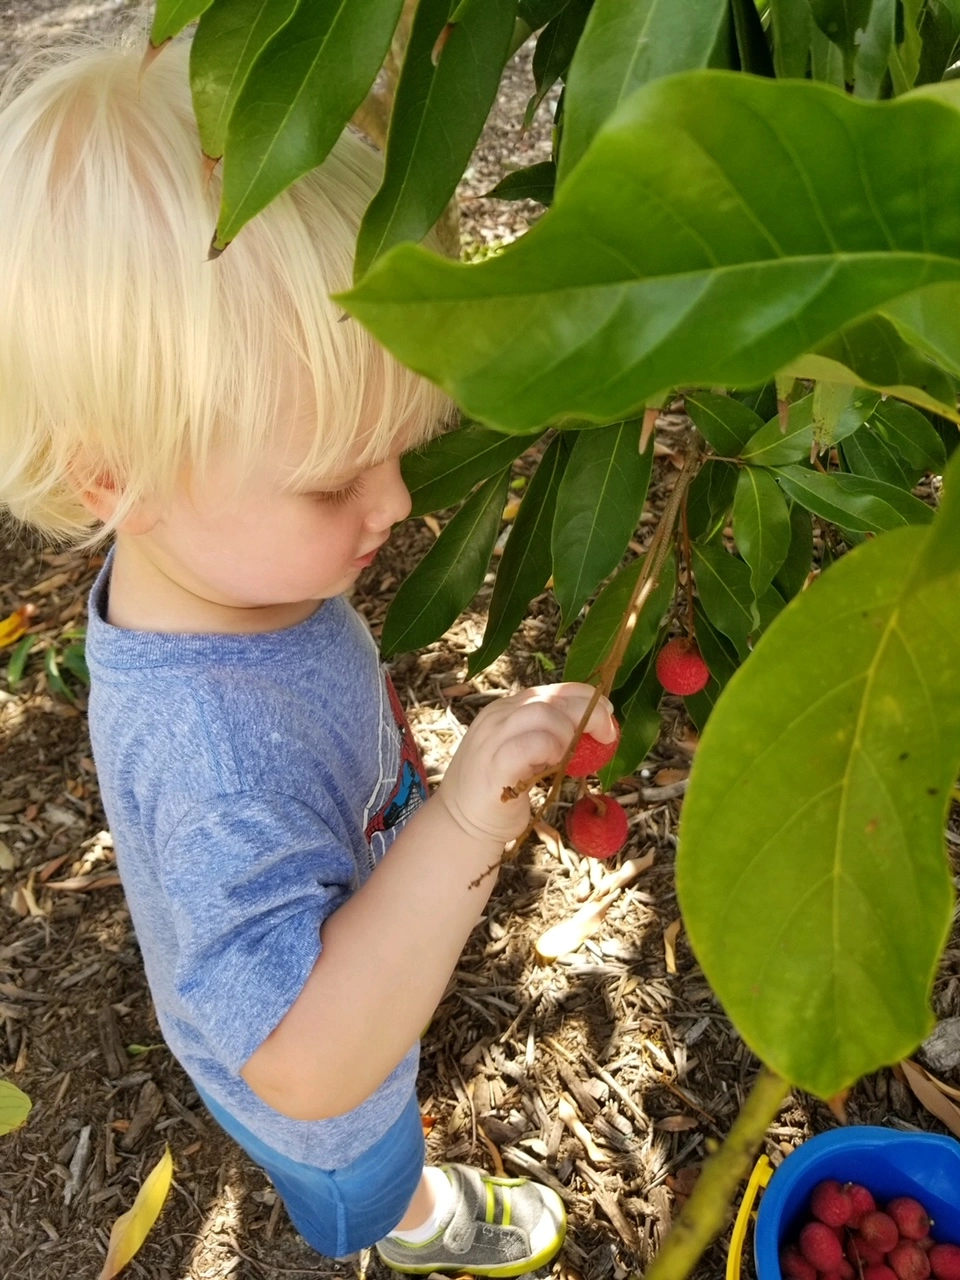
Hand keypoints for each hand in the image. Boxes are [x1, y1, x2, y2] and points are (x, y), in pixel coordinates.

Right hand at [438, 684, 616, 843]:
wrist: (460, 824)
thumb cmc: (501, 789)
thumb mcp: (525, 752)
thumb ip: (548, 735)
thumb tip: (593, 728)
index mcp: (505, 709)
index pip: (551, 689)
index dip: (584, 697)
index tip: (608, 712)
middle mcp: (497, 717)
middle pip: (551, 698)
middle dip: (588, 713)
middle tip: (606, 735)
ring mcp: (492, 739)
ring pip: (542, 713)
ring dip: (568, 731)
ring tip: (571, 754)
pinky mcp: (494, 766)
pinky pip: (530, 745)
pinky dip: (550, 749)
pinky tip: (555, 764)